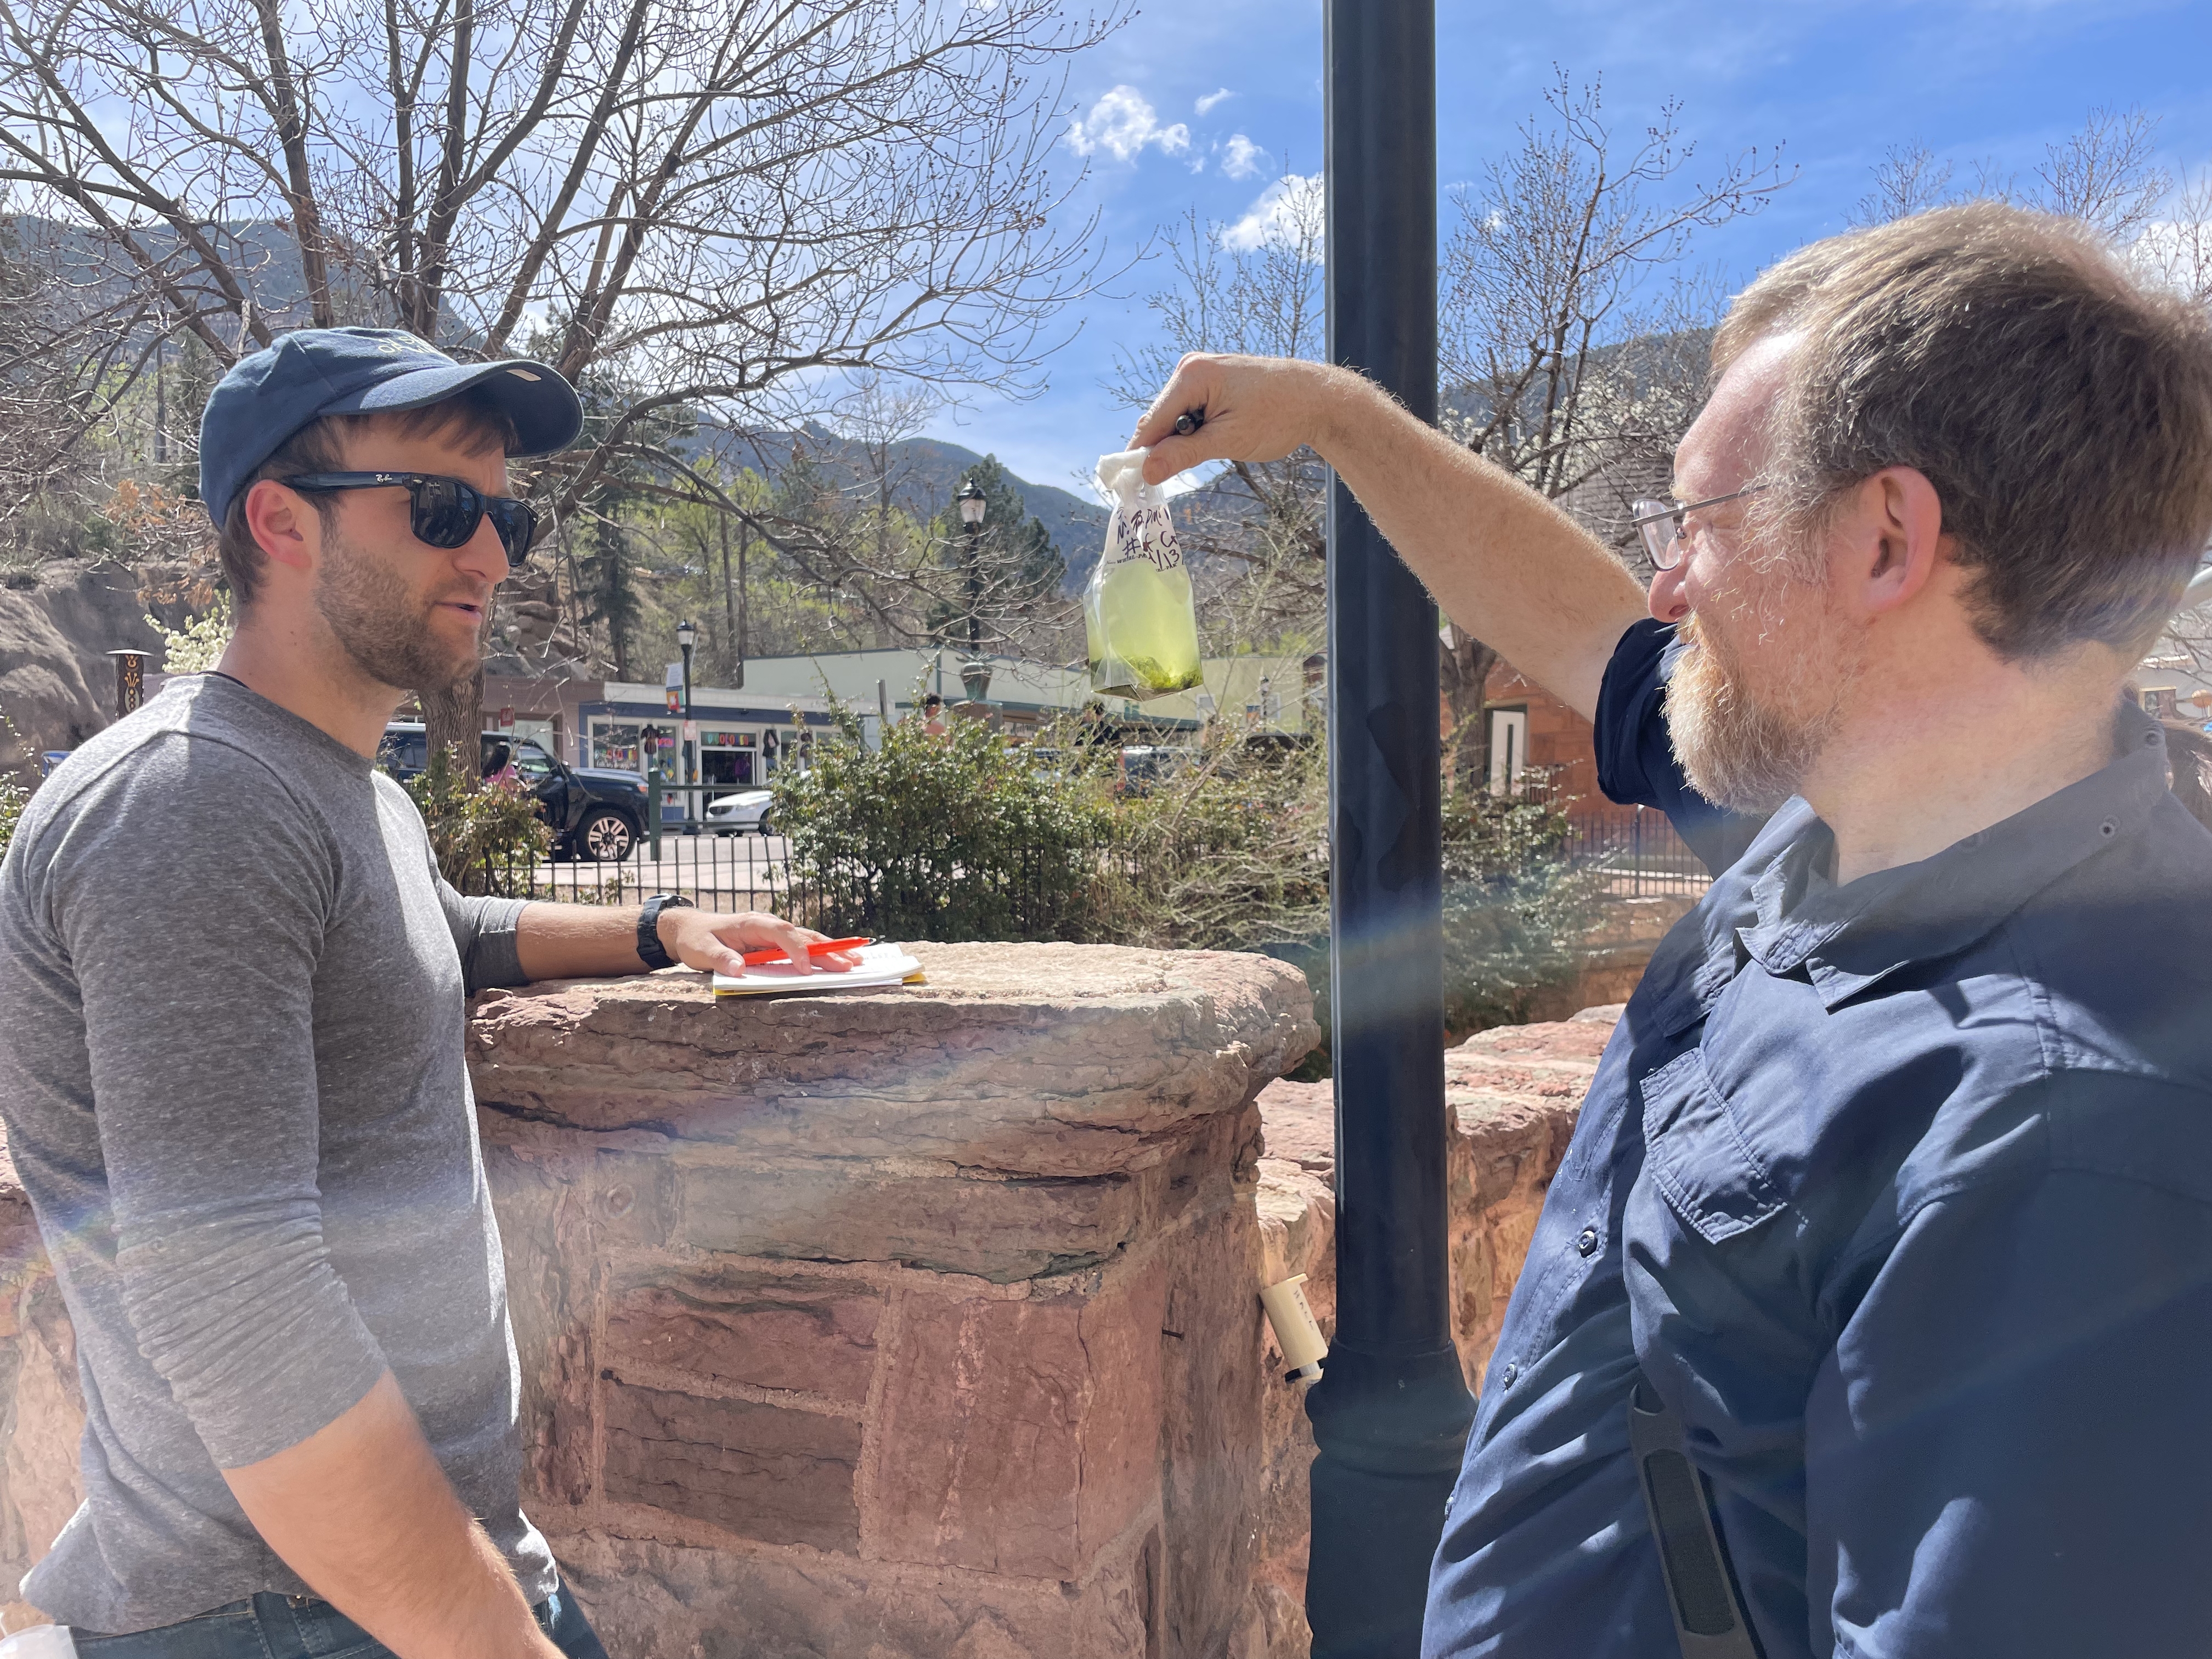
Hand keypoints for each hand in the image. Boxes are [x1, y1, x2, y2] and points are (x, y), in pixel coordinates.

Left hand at [658, 908, 861, 975]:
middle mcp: (768, 926)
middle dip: (828, 950)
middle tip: (851, 963)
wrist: (690, 929)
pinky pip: (802, 947)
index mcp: (752, 923)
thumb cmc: (697, 939)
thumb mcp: (701, 950)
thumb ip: (719, 958)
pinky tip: (839, 961)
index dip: (796, 949)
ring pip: (808, 940)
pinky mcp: (775, 943)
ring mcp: (773, 934)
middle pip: (803, 936)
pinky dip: (821, 954)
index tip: (805, 968)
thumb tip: (739, 969)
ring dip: (831, 951)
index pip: (781, 933)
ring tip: (856, 961)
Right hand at [1128, 353, 1348, 487]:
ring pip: (1174, 417)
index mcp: (1191, 375)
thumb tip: (1147, 471)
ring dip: (1184, 439)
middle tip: (1178, 474)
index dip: (1141, 454)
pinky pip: (1189, 410)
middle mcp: (1190, 367)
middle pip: (1160, 419)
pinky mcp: (1211, 380)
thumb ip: (1183, 455)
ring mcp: (1200, 371)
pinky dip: (1195, 429)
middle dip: (1165, 447)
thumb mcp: (1227, 441)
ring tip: (1216, 445)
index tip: (1132, 484)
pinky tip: (1217, 435)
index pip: (1152, 421)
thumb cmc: (1277, 415)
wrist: (1316, 398)